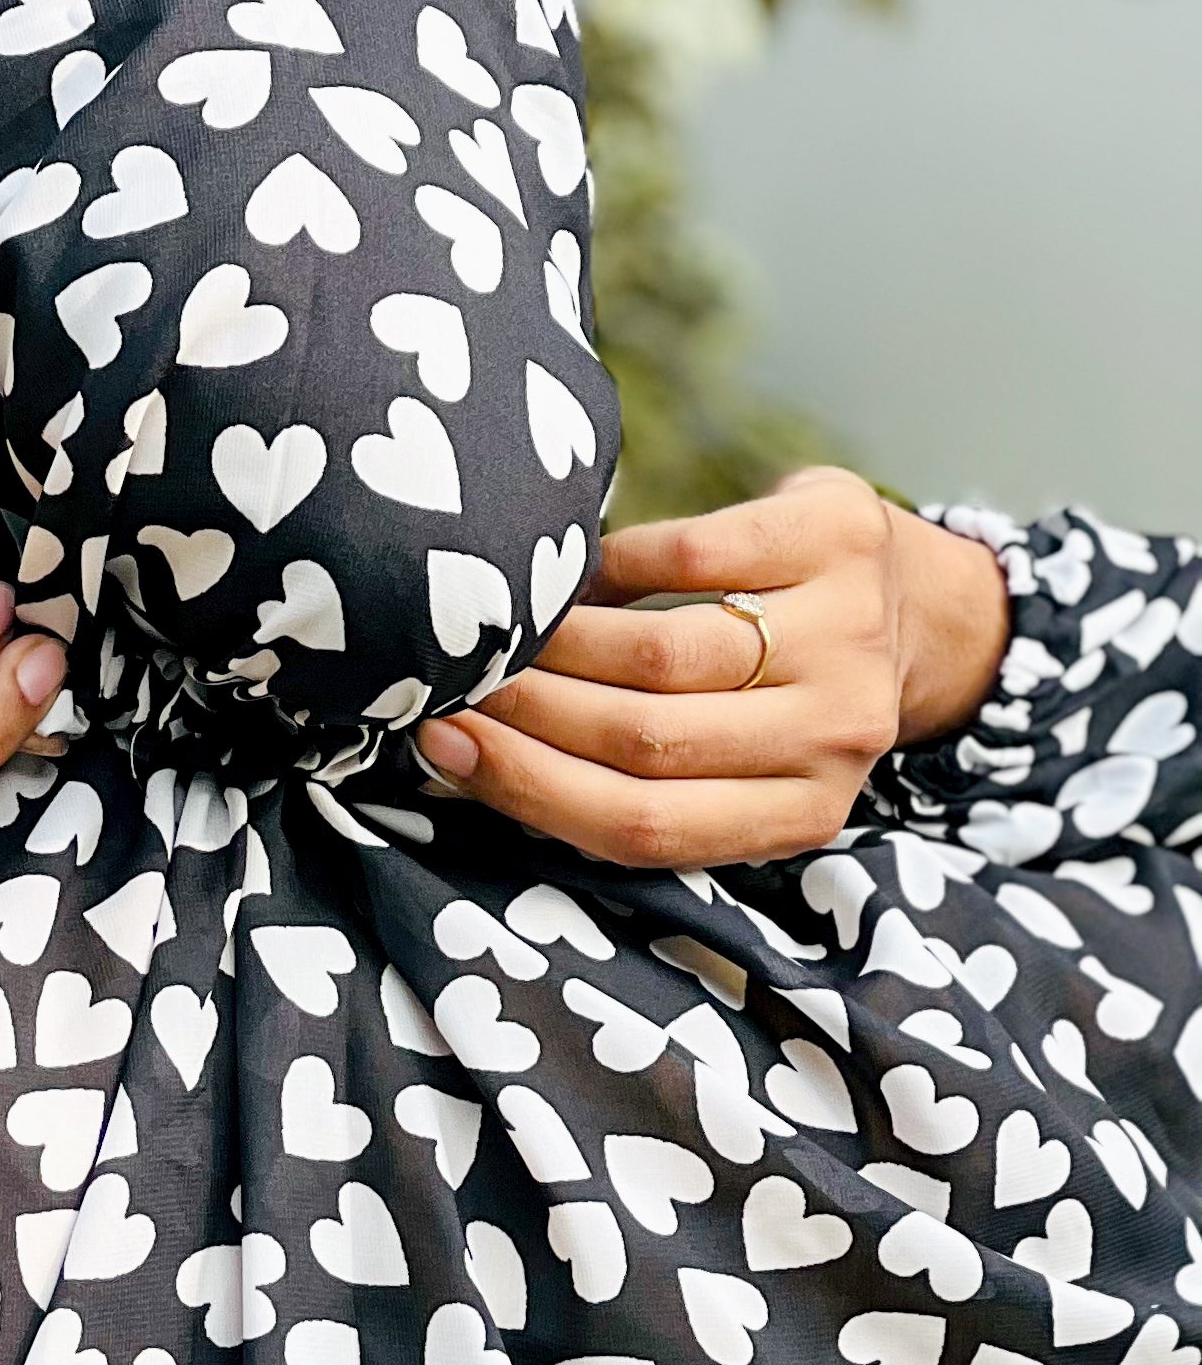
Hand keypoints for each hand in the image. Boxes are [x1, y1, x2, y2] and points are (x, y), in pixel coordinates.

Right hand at [412, 463, 1012, 867]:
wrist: (919, 607)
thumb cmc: (784, 701)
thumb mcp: (739, 770)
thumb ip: (638, 781)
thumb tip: (462, 757)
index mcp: (803, 814)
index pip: (642, 826)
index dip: (527, 787)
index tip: (444, 746)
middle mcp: (838, 733)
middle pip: (646, 739)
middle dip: (528, 711)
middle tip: (456, 682)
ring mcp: (849, 634)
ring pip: (664, 653)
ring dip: (561, 643)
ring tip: (507, 633)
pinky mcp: (839, 539)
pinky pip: (690, 554)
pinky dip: (614, 565)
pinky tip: (579, 575)